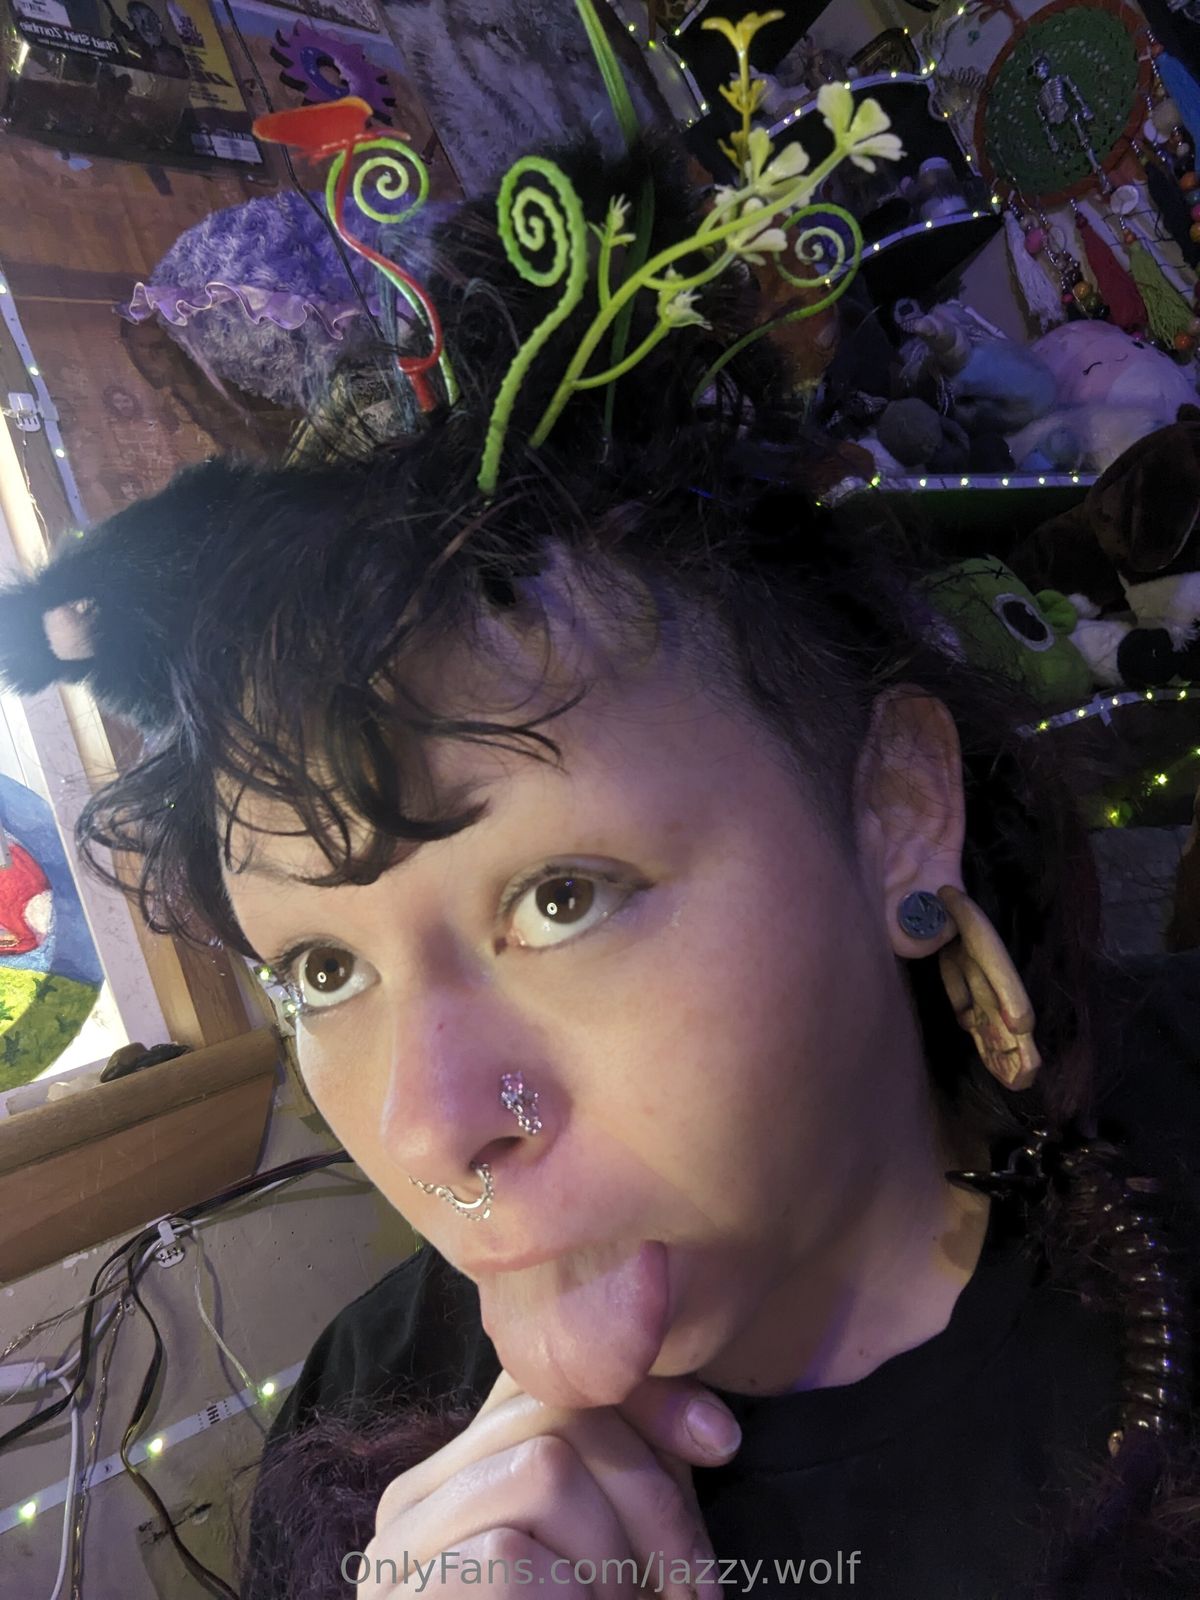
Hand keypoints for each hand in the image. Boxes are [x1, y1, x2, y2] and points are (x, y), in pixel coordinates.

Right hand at [352, 1371, 741, 1597]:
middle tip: (686, 1587)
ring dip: (614, 1557)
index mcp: (461, 1468)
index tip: (721, 1448)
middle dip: (649, 1494)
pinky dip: (568, 1597)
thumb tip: (717, 1433)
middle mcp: (415, 1495)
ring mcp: (397, 1552)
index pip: (558, 1378)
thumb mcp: (621, 1551)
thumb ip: (646, 1476)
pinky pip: (507, 1555)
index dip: (649, 1401)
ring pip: (542, 1471)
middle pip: (558, 1415)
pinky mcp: (405, 1598)